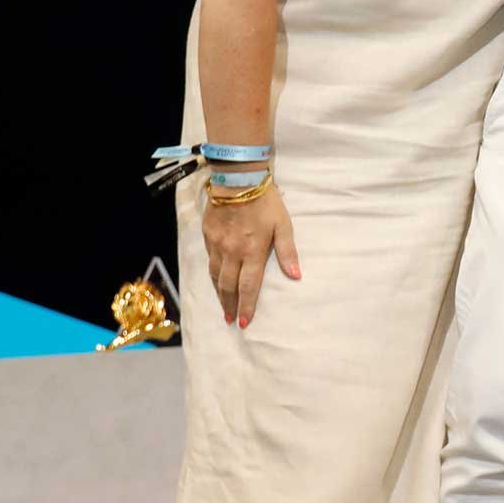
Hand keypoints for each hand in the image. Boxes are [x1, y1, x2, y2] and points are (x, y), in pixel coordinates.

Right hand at [199, 183, 301, 327]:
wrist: (237, 180)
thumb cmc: (265, 202)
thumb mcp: (283, 225)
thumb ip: (287, 252)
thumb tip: (296, 276)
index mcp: (252, 251)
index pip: (248, 286)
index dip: (246, 306)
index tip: (244, 322)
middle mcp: (232, 252)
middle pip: (228, 286)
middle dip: (229, 305)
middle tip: (231, 320)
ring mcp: (217, 244)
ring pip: (215, 276)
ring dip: (219, 293)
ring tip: (223, 306)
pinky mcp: (207, 236)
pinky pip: (209, 260)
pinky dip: (213, 274)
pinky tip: (216, 280)